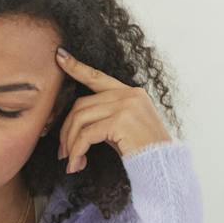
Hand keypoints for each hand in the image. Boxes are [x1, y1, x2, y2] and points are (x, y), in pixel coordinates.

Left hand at [55, 49, 170, 173]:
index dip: (77, 67)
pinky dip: (77, 152)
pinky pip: (86, 136)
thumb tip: (73, 120)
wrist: (163, 165)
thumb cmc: (142, 149)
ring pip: (80, 120)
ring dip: (70, 144)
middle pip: (81, 106)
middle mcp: (129, 94)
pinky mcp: (121, 121)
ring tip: (70, 161)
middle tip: (62, 152)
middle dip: (66, 130)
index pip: (98, 77)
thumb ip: (104, 115)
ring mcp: (126, 105)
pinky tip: (77, 165)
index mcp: (130, 92)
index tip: (60, 57)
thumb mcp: (122, 126)